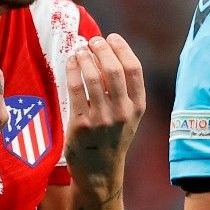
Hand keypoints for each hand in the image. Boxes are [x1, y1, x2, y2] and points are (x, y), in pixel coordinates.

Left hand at [64, 34, 145, 197]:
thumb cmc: (112, 138)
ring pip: (94, 76)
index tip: (111, 37)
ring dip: (85, 57)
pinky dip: (73, 70)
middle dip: (102, 49)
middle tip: (93, 40)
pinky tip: (71, 62)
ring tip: (80, 49)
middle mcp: (123, 112)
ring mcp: (102, 119)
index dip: (122, 48)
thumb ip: (124, 90)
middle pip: (114, 69)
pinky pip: (76, 88)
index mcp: (137, 107)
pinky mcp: (82, 124)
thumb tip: (108, 52)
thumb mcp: (129, 116)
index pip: (134, 69)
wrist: (100, 171)